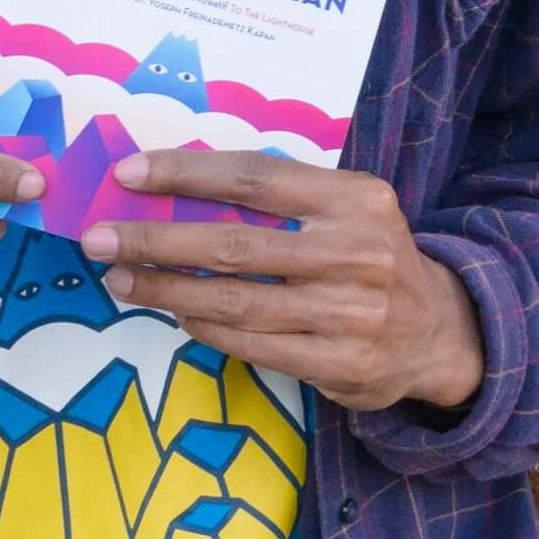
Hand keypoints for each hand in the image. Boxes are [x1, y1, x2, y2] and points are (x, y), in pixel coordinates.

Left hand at [83, 151, 484, 415]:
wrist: (440, 330)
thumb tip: (176, 190)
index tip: (128, 173)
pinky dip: (205, 329)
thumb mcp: (346, 208)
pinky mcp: (341, 365)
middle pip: (235, 245)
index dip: (186, 174)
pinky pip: (253, 346)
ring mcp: (350, 315)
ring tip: (120, 277)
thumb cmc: (370, 255)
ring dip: (166, 290)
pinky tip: (174, 312)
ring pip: (236, 302)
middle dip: (156, 240)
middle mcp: (355, 254)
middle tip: (99, 237)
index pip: (255, 178)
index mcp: (355, 199)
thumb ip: (280, 199)